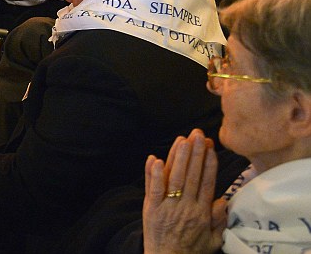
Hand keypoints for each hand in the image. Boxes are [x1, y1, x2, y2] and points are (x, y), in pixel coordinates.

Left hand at [142, 129, 223, 253]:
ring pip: (175, 178)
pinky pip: (153, 189)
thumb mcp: (213, 239)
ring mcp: (168, 207)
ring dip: (178, 157)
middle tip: (198, 134)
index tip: (210, 146)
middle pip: (192, 175)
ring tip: (182, 139)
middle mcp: (187, 207)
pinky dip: (154, 174)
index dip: (208, 163)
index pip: (207, 182)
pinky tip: (155, 159)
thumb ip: (219, 219)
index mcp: (202, 213)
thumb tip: (224, 200)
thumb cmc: (191, 250)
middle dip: (195, 153)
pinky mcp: (152, 209)